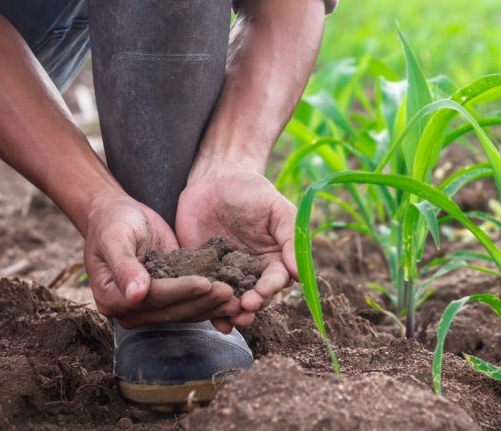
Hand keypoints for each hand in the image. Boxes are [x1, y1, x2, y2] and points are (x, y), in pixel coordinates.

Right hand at [83, 192, 234, 327]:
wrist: (116, 216)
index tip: (205, 283)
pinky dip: (210, 302)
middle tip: (229, 291)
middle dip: (202, 301)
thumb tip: (136, 295)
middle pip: (172, 310)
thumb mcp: (115, 238)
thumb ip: (124, 265)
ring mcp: (149, 308)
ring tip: (235, 297)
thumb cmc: (112, 223)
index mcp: (111, 298)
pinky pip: (190, 305)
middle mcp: (130, 310)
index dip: (180, 291)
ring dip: (211, 306)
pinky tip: (231, 297)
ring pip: (184, 312)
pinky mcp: (167, 299)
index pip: (153, 298)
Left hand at [176, 161, 297, 330]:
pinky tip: (211, 320)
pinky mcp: (202, 273)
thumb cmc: (251, 190)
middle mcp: (252, 271)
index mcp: (274, 257)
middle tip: (244, 308)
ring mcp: (227, 274)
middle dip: (252, 305)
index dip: (270, 288)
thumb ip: (290, 236)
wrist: (214, 179)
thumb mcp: (276, 208)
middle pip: (256, 296)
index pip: (276, 279)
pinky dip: (208, 309)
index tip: (262, 292)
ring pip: (233, 300)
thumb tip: (298, 272)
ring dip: (232, 313)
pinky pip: (206, 294)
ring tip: (230, 319)